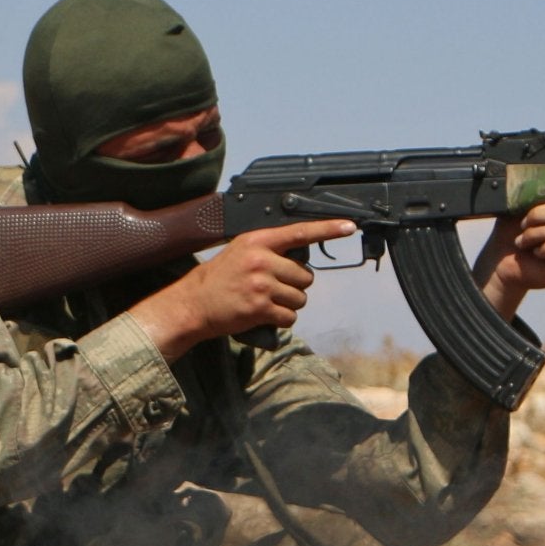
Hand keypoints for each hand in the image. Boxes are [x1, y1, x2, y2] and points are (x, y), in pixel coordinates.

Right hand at [136, 218, 356, 359]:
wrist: (195, 303)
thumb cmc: (221, 277)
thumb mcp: (242, 251)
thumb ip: (270, 249)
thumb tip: (302, 257)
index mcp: (258, 241)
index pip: (300, 232)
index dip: (327, 229)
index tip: (349, 226)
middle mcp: (261, 260)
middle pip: (305, 275)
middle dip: (295, 285)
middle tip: (273, 288)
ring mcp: (261, 285)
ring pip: (300, 298)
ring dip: (289, 304)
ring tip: (266, 301)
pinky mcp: (260, 308)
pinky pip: (290, 316)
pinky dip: (282, 319)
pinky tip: (265, 315)